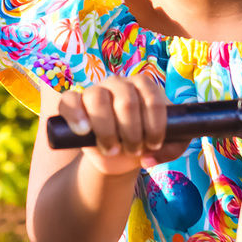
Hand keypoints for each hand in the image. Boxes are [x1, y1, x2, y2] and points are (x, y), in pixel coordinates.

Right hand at [57, 75, 189, 174]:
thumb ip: (173, 149)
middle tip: (133, 149)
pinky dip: (75, 115)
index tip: (153, 145)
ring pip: (97, 99)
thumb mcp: (164, 146)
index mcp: (144, 86)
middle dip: (132, 133)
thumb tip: (149, 158)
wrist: (117, 154)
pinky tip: (83, 131)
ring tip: (112, 149)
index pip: (153, 99)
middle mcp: (119, 83)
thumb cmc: (143, 143)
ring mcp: (94, 91)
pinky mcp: (73, 103)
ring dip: (107, 130)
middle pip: (127, 102)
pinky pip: (69, 100)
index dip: (155, 126)